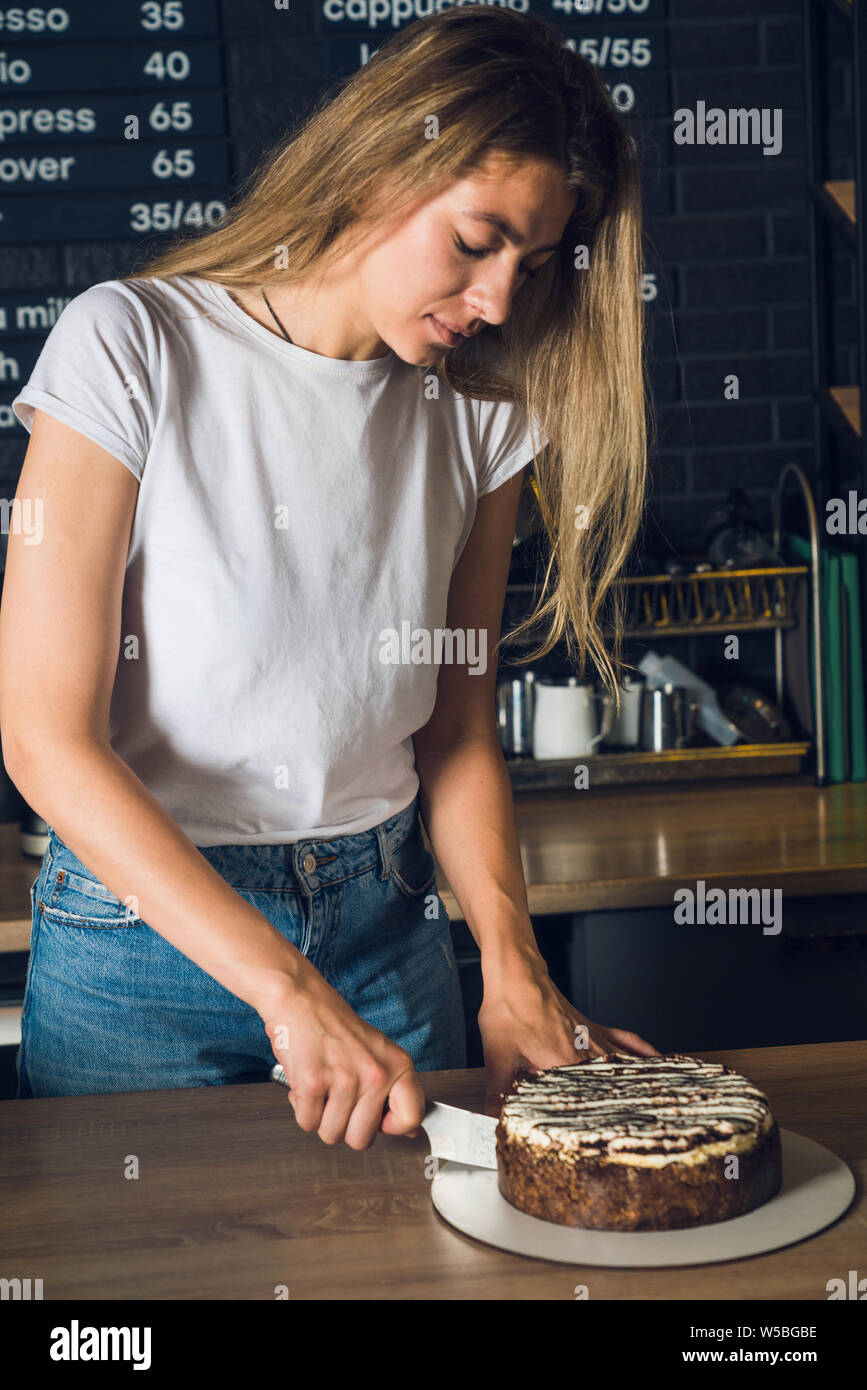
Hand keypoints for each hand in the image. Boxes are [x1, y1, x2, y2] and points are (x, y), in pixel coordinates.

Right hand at [261, 968, 425, 1148]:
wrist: (300, 998)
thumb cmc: (335, 1025)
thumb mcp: (377, 1052)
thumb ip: (394, 1090)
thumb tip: (412, 1131)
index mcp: (397, 1065)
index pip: (411, 1118)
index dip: (389, 1127)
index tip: (376, 1119)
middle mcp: (375, 1073)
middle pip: (362, 1140)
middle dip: (344, 1126)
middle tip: (338, 1099)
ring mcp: (345, 1079)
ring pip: (331, 1134)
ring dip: (320, 1117)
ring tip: (321, 1087)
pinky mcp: (313, 1082)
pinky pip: (307, 1122)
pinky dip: (301, 1109)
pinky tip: (306, 1084)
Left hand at [477, 959, 660, 1116]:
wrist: (517, 975)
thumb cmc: (508, 1011)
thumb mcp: (498, 1057)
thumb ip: (498, 1094)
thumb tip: (493, 1122)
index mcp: (566, 1065)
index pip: (589, 1103)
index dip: (598, 1125)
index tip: (611, 1142)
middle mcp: (588, 1054)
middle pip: (614, 1088)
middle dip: (626, 1112)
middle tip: (646, 1133)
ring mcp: (596, 1038)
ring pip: (627, 1066)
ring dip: (641, 1085)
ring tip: (660, 1108)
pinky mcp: (595, 1027)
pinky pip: (628, 1040)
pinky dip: (646, 1052)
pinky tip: (660, 1061)